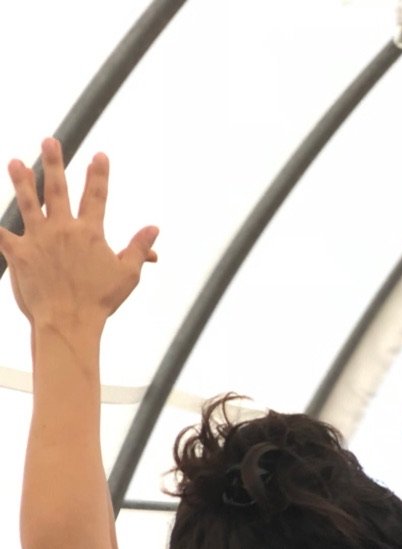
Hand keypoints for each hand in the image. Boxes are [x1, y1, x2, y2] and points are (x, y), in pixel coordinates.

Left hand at [0, 140, 157, 332]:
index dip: (99, 174)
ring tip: (15, 162)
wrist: (69, 321)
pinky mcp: (18, 253)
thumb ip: (139, 248)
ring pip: (27, 203)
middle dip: (54, 162)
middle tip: (49, 141)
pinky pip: (0, 234)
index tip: (99, 156)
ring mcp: (38, 239)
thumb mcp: (127, 274)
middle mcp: (63, 229)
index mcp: (90, 233)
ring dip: (21, 180)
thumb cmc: (101, 301)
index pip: (96, 196)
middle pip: (57, 189)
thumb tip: (154, 229)